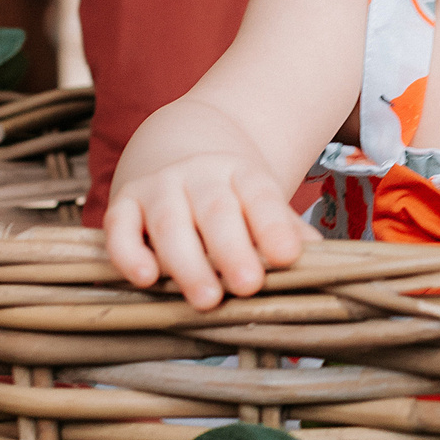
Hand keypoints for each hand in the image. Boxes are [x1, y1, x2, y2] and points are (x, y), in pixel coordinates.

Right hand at [105, 154, 307, 309]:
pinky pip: (119, 227)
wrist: (178, 139)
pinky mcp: (123, 203)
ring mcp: (158, 186)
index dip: (273, 226)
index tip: (290, 257)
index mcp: (241, 172)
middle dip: (232, 250)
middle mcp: (198, 174)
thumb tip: (320, 260)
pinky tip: (144, 279)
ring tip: (206, 300)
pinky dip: (128, 252)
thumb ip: (282, 229)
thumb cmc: (228, 190)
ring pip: (169, 222)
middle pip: (216, 210)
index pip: (260, 195)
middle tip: (248, 286)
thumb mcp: (259, 199)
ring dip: (187, 263)